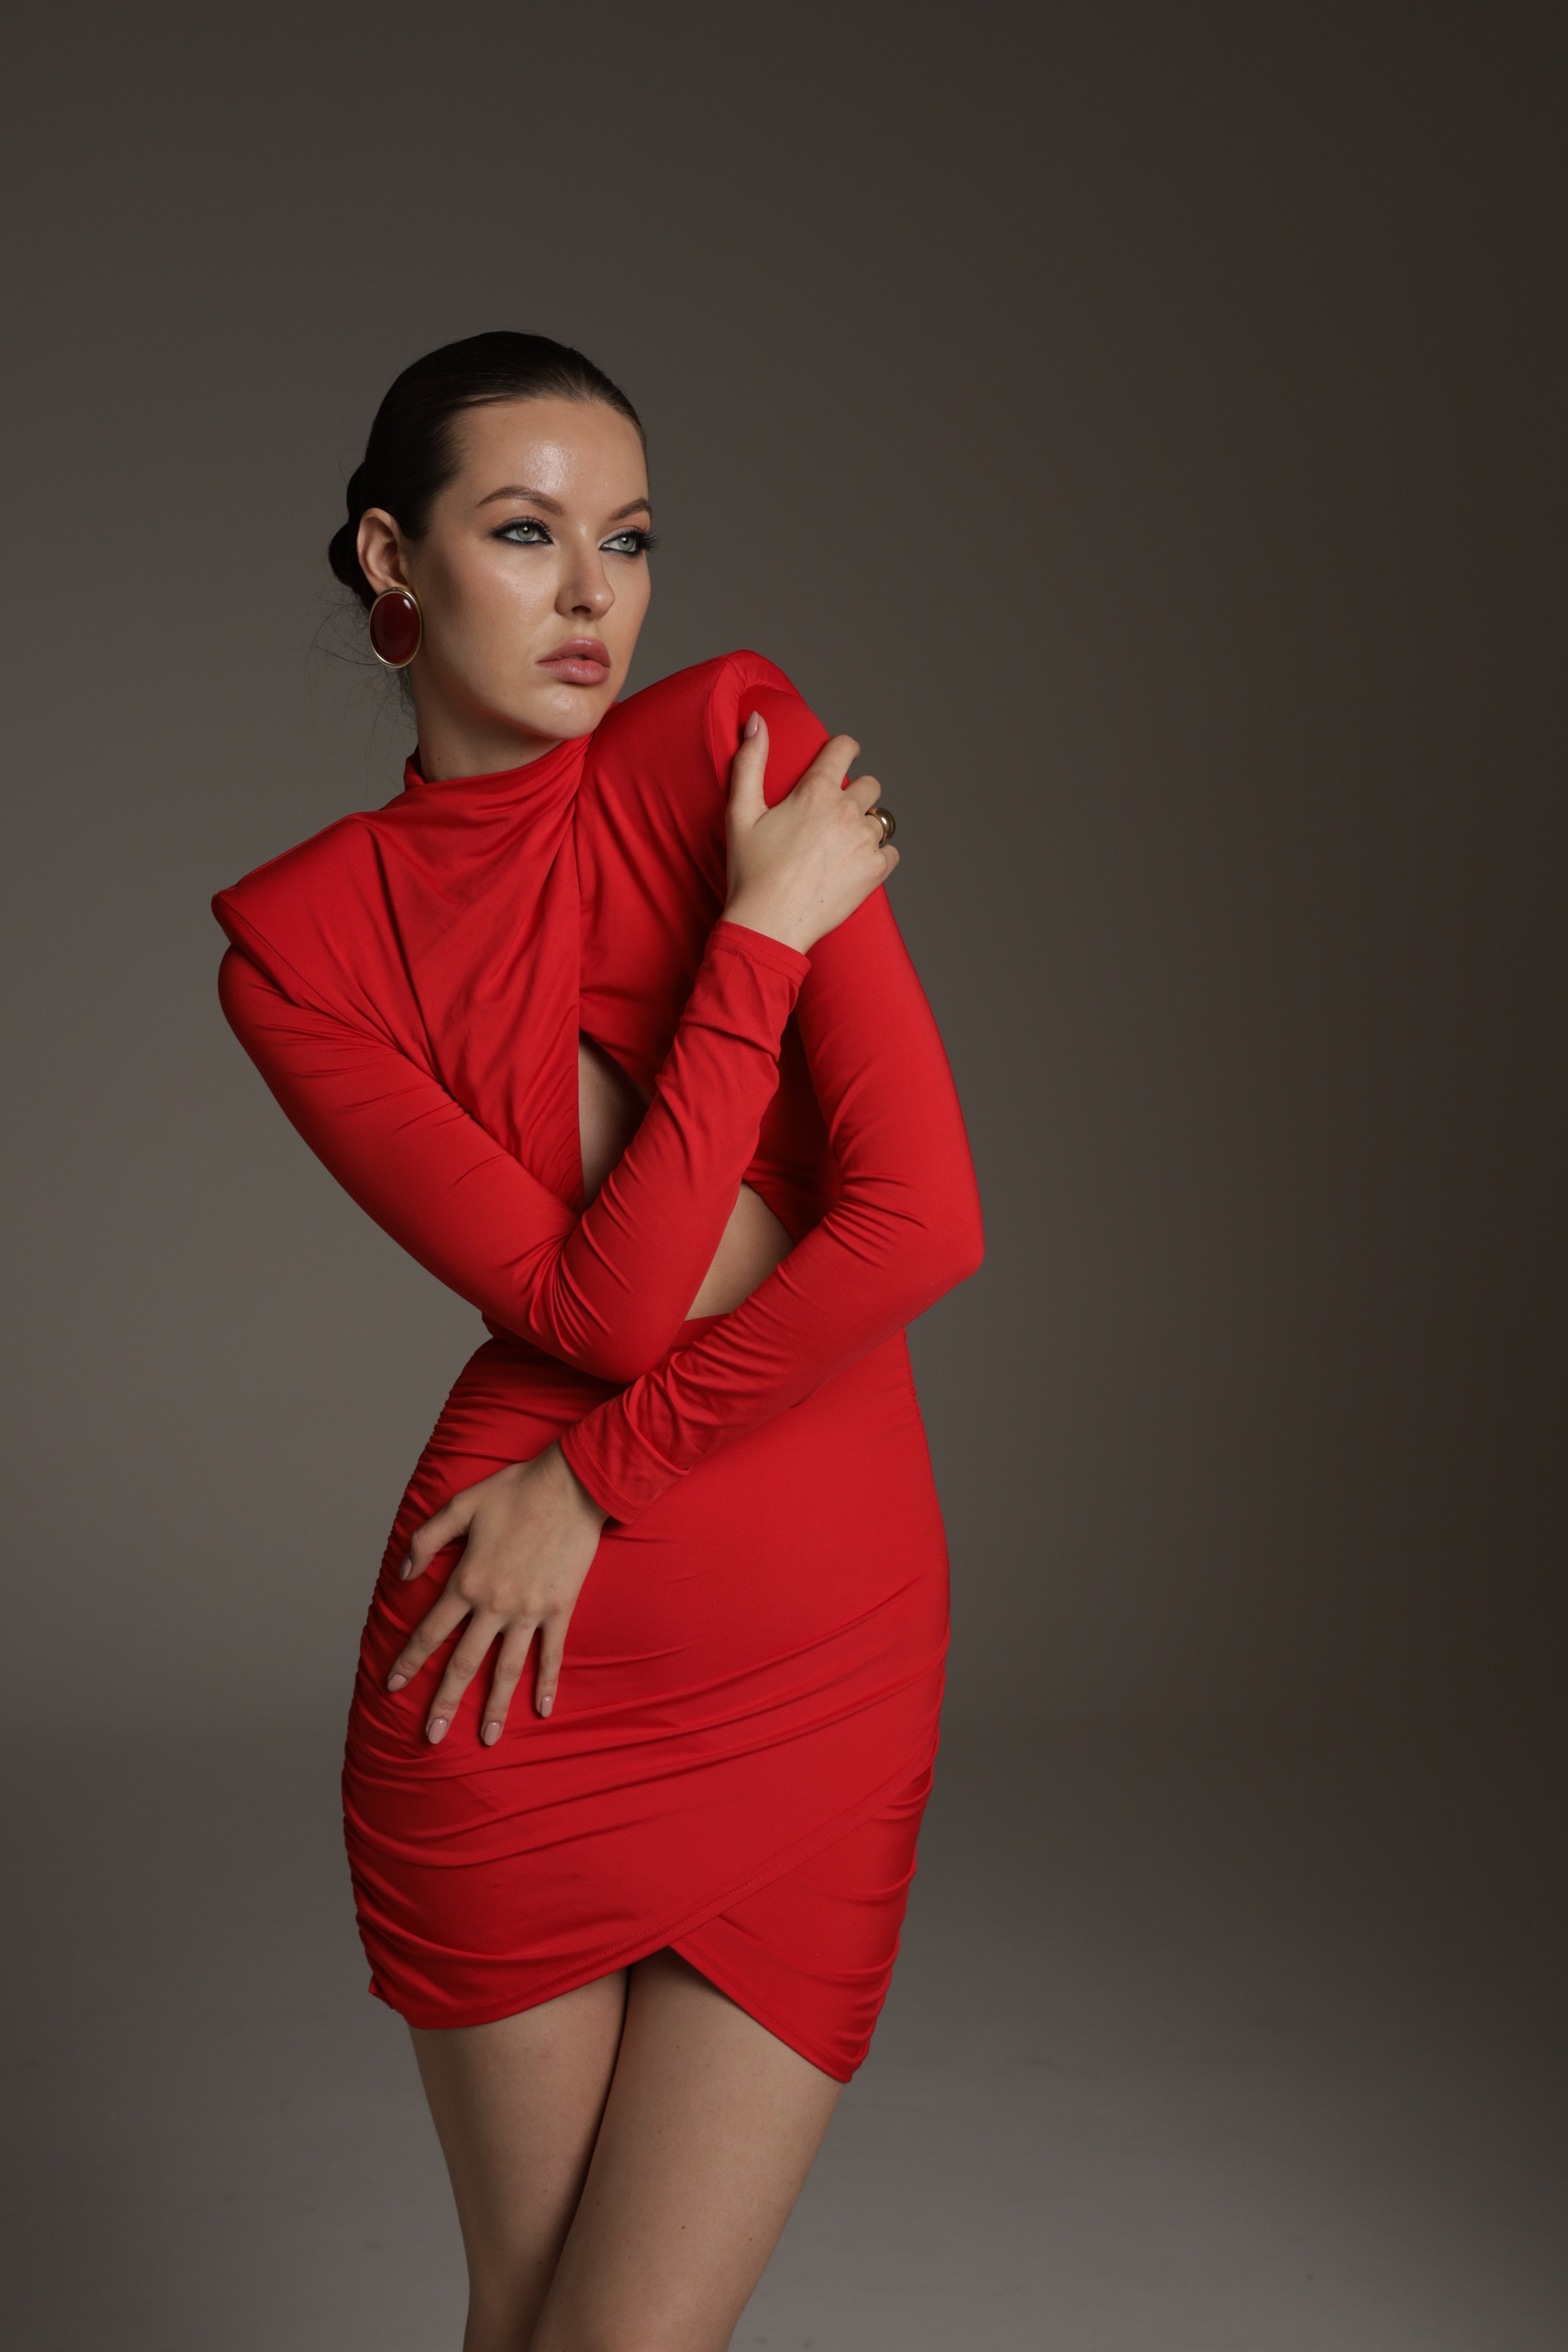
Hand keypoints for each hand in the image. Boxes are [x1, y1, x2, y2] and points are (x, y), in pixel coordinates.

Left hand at [386, 1443, 607, 1743]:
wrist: (573, 1484)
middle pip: (463, 1663)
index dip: (409, 1661)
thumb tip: (403, 1575)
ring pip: (507, 1669)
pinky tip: (542, 1709)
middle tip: (431, 1737)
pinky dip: (547, 1683)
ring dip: (495, 1707)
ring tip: (487, 1739)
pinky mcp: (559, 1608)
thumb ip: (426, 1540)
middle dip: (444, 1702)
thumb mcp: (460, 1506)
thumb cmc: (515, 1490)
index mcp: (467, 1581)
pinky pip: (552, 1654)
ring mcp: (529, 1610)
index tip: (392, 1687)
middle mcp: (494, 1604)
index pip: (430, 1632)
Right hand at [723, 715, 898, 953]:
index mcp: (816, 791)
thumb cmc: (751, 871)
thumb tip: (756, 720)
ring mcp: (865, 841)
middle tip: (834, 817)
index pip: (845, 748)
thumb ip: (750, 762)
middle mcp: (847, 811)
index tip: (844, 756)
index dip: (845, 749)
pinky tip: (853, 866)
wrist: (769, 924)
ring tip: (840, 848)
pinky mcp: (876, 870)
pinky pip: (891, 852)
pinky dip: (878, 857)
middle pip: (871, 785)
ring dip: (865, 828)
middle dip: (856, 795)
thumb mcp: (740, 812)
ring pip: (880, 820)